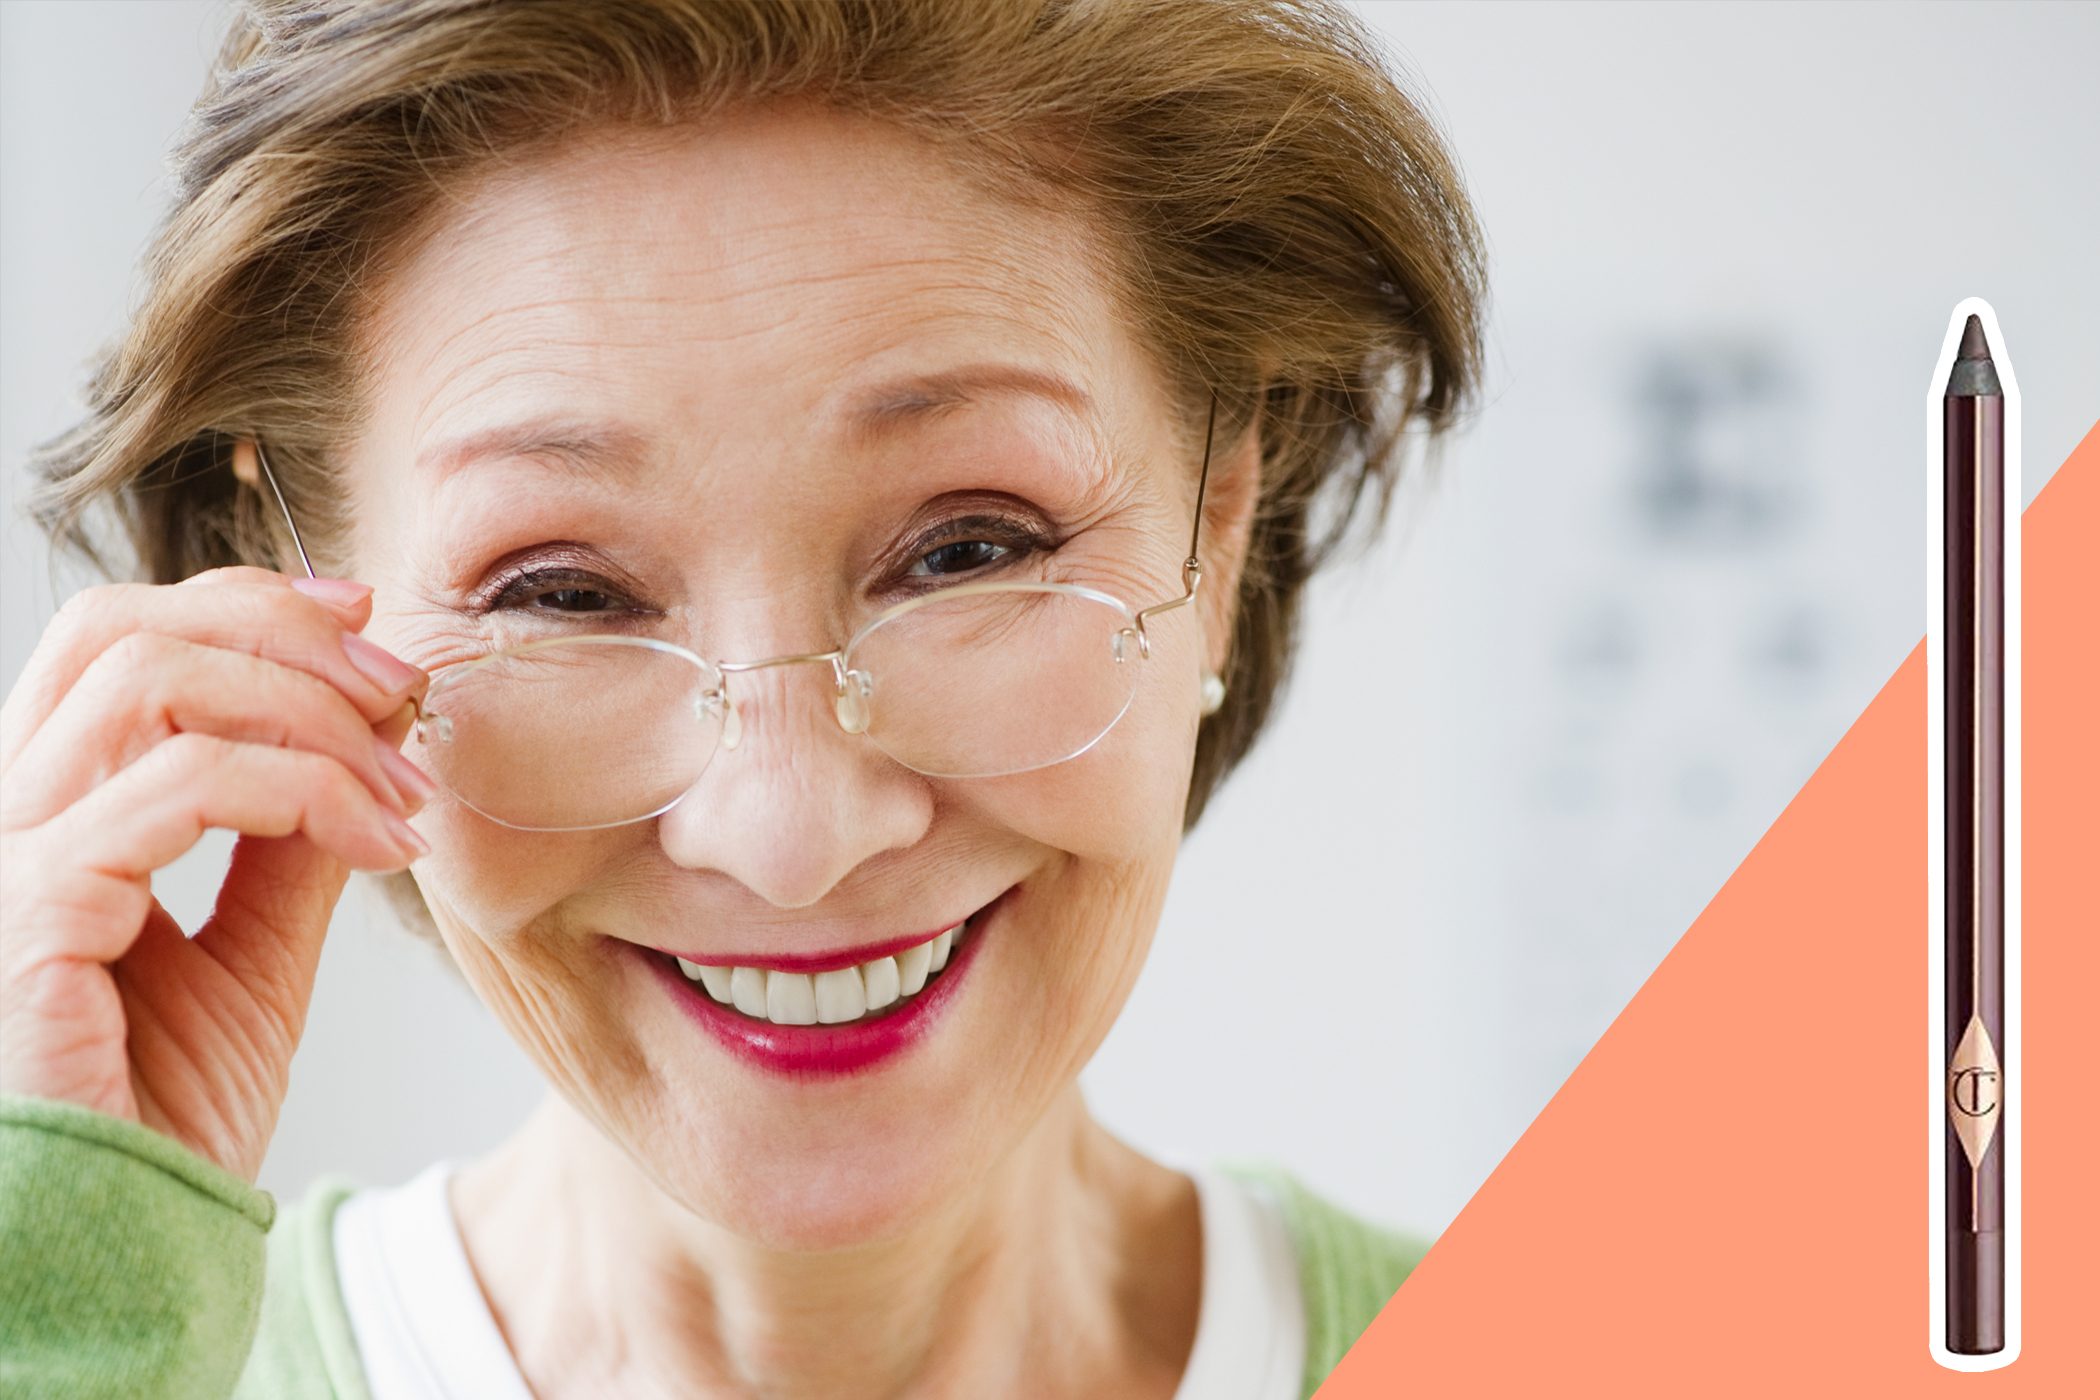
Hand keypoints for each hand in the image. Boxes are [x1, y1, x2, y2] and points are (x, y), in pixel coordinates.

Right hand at [0, 566, 433, 1181]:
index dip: (248, 611)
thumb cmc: (160, 1121)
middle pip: (117, 632)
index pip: (119, 648)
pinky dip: (302, 790)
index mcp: (52, 819)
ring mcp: (3, 864)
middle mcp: (7, 821)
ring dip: (308, 712)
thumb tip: (371, 735)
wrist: (122, 1251)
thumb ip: (292, 846)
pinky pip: (174, 790)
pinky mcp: (24, 916)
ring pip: (144, 683)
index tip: (370, 634)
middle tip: (398, 686)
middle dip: (282, 631)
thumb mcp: (254, 958)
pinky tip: (379, 843)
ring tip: (402, 786)